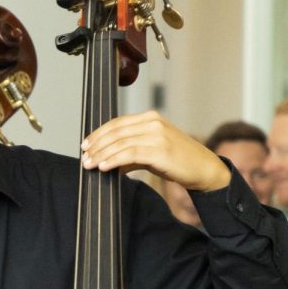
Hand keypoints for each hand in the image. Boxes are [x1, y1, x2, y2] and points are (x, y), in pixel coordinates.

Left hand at [81, 110, 230, 191]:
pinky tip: (104, 167)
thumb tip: (110, 164)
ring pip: (121, 143)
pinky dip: (114, 160)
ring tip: (89, 164)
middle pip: (116, 132)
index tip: (86, 145)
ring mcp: (157, 135)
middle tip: (84, 157)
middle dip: (97, 145)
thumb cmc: (179, 162)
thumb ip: (132, 155)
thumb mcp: (152, 154)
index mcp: (150, 119)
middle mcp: (153, 122)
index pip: (118, 123)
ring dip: (102, 154)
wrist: (203, 169)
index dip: (99, 134)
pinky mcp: (160, 150)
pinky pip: (130, 153)